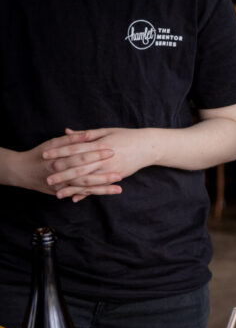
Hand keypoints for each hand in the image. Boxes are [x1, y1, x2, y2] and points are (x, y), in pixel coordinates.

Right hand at [6, 131, 121, 201]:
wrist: (22, 171)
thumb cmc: (39, 154)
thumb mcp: (52, 143)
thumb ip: (70, 140)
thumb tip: (86, 133)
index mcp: (59, 159)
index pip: (81, 156)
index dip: (96, 154)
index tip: (112, 151)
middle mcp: (60, 175)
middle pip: (85, 175)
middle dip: (103, 176)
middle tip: (120, 174)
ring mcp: (61, 186)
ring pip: (84, 188)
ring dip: (102, 189)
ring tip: (119, 188)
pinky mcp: (62, 192)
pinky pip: (79, 193)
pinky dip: (93, 194)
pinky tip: (106, 193)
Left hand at [44, 127, 151, 198]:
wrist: (147, 147)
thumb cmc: (126, 136)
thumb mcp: (105, 131)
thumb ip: (85, 135)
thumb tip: (66, 132)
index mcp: (100, 144)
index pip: (75, 148)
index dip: (59, 152)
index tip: (45, 155)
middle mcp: (104, 158)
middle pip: (79, 167)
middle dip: (62, 173)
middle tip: (47, 178)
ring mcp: (110, 170)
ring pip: (87, 180)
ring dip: (71, 187)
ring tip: (57, 193)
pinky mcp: (115, 177)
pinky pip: (98, 187)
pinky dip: (86, 193)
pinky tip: (74, 197)